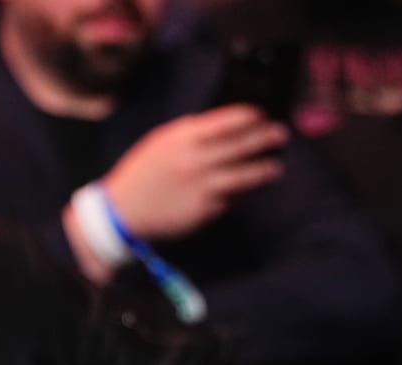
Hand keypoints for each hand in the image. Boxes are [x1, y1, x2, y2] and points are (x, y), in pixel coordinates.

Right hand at [100, 105, 286, 242]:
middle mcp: (195, 161)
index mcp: (183, 139)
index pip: (227, 121)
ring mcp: (202, 187)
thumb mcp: (160, 142)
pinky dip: (236, 194)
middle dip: (265, 138)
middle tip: (280, 134)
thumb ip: (190, 133)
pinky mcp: (203, 210)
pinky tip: (243, 190)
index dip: (249, 116)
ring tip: (275, 168)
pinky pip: (228, 198)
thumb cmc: (141, 172)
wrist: (121, 211)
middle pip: (242, 145)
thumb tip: (224, 126)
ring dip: (263, 169)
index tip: (261, 114)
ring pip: (244, 175)